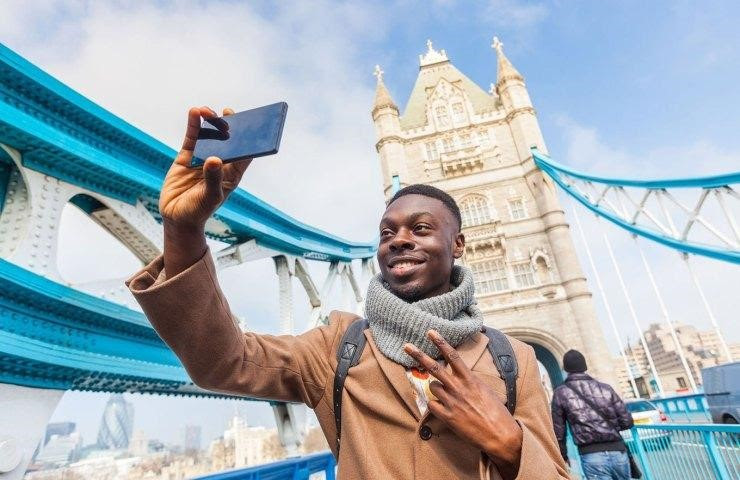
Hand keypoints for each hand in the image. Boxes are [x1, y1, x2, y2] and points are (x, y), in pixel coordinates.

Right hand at [159, 106, 250, 228]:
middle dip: (229, 125)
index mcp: (232, 174)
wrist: (177, 217)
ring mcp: (203, 158)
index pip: (245, 154)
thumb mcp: (209, 197)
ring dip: (210, 122)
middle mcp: (220, 163)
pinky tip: (194, 112)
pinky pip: (192, 138)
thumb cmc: (199, 210)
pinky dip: (194, 125)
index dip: (250, 139)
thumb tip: (214, 159)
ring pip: (209, 136)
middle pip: (228, 140)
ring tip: (207, 111)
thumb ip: (212, 179)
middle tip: (229, 112)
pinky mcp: (187, 157)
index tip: (251, 124)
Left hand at [404, 330, 522, 478]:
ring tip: (446, 395)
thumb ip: (471, 382)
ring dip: (435, 388)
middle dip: (419, 355)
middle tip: (407, 346)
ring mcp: (452, 402)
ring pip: (432, 387)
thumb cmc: (497, 412)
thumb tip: (461, 377)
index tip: (431, 332)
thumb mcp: (486, 390)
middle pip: (434, 368)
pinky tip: (442, 408)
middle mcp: (458, 388)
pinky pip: (431, 406)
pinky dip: (434, 405)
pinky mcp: (448, 417)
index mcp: (470, 380)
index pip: (453, 356)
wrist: (499, 435)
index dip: (441, 343)